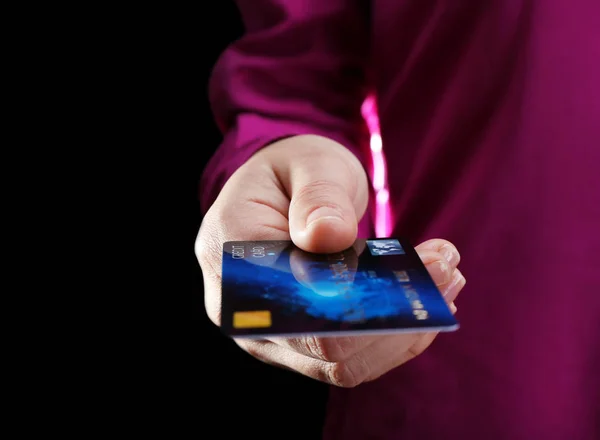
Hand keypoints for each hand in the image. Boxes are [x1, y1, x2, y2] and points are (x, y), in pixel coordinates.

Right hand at [196, 135, 465, 386]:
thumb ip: (317, 197)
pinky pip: (355, 358)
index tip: (416, 265)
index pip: (293, 311)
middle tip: (446, 266)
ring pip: (347, 363)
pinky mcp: (304, 342)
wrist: (284, 191)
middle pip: (326, 350)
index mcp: (230, 258)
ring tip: (446, 275)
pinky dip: (397, 334)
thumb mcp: (309, 163)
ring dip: (405, 329)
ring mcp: (275, 334)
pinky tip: (428, 295)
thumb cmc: (293, 171)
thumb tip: (328, 237)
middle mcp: (245, 312)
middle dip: (396, 317)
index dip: (357, 305)